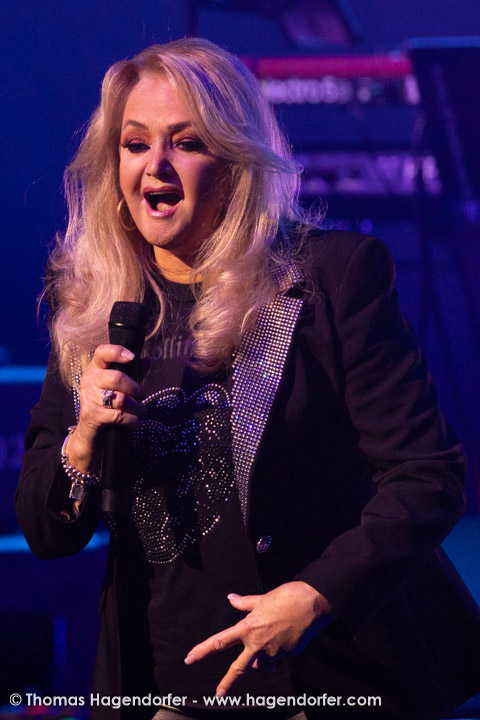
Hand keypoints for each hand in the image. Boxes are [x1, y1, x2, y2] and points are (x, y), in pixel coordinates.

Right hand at [67, 344, 146, 471]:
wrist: (89, 432)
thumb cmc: (107, 404)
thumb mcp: (120, 386)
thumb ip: (133, 373)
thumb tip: (147, 359)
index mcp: (95, 368)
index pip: (102, 352)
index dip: (117, 351)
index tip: (132, 357)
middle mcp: (89, 380)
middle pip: (117, 378)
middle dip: (136, 388)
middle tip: (143, 396)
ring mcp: (88, 397)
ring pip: (120, 399)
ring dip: (137, 407)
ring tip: (141, 411)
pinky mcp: (91, 415)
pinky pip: (118, 415)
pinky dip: (132, 420)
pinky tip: (136, 423)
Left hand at [184, 581, 331, 696]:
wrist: (312, 602)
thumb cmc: (286, 596)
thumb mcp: (261, 598)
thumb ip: (244, 603)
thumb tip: (230, 598)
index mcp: (248, 628)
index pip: (220, 642)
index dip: (203, 650)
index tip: (190, 658)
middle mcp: (258, 643)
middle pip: (239, 668)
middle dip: (228, 682)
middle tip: (219, 694)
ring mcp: (274, 652)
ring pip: (263, 663)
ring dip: (261, 660)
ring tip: (269, 643)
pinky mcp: (288, 655)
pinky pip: (278, 658)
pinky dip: (277, 653)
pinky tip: (285, 639)